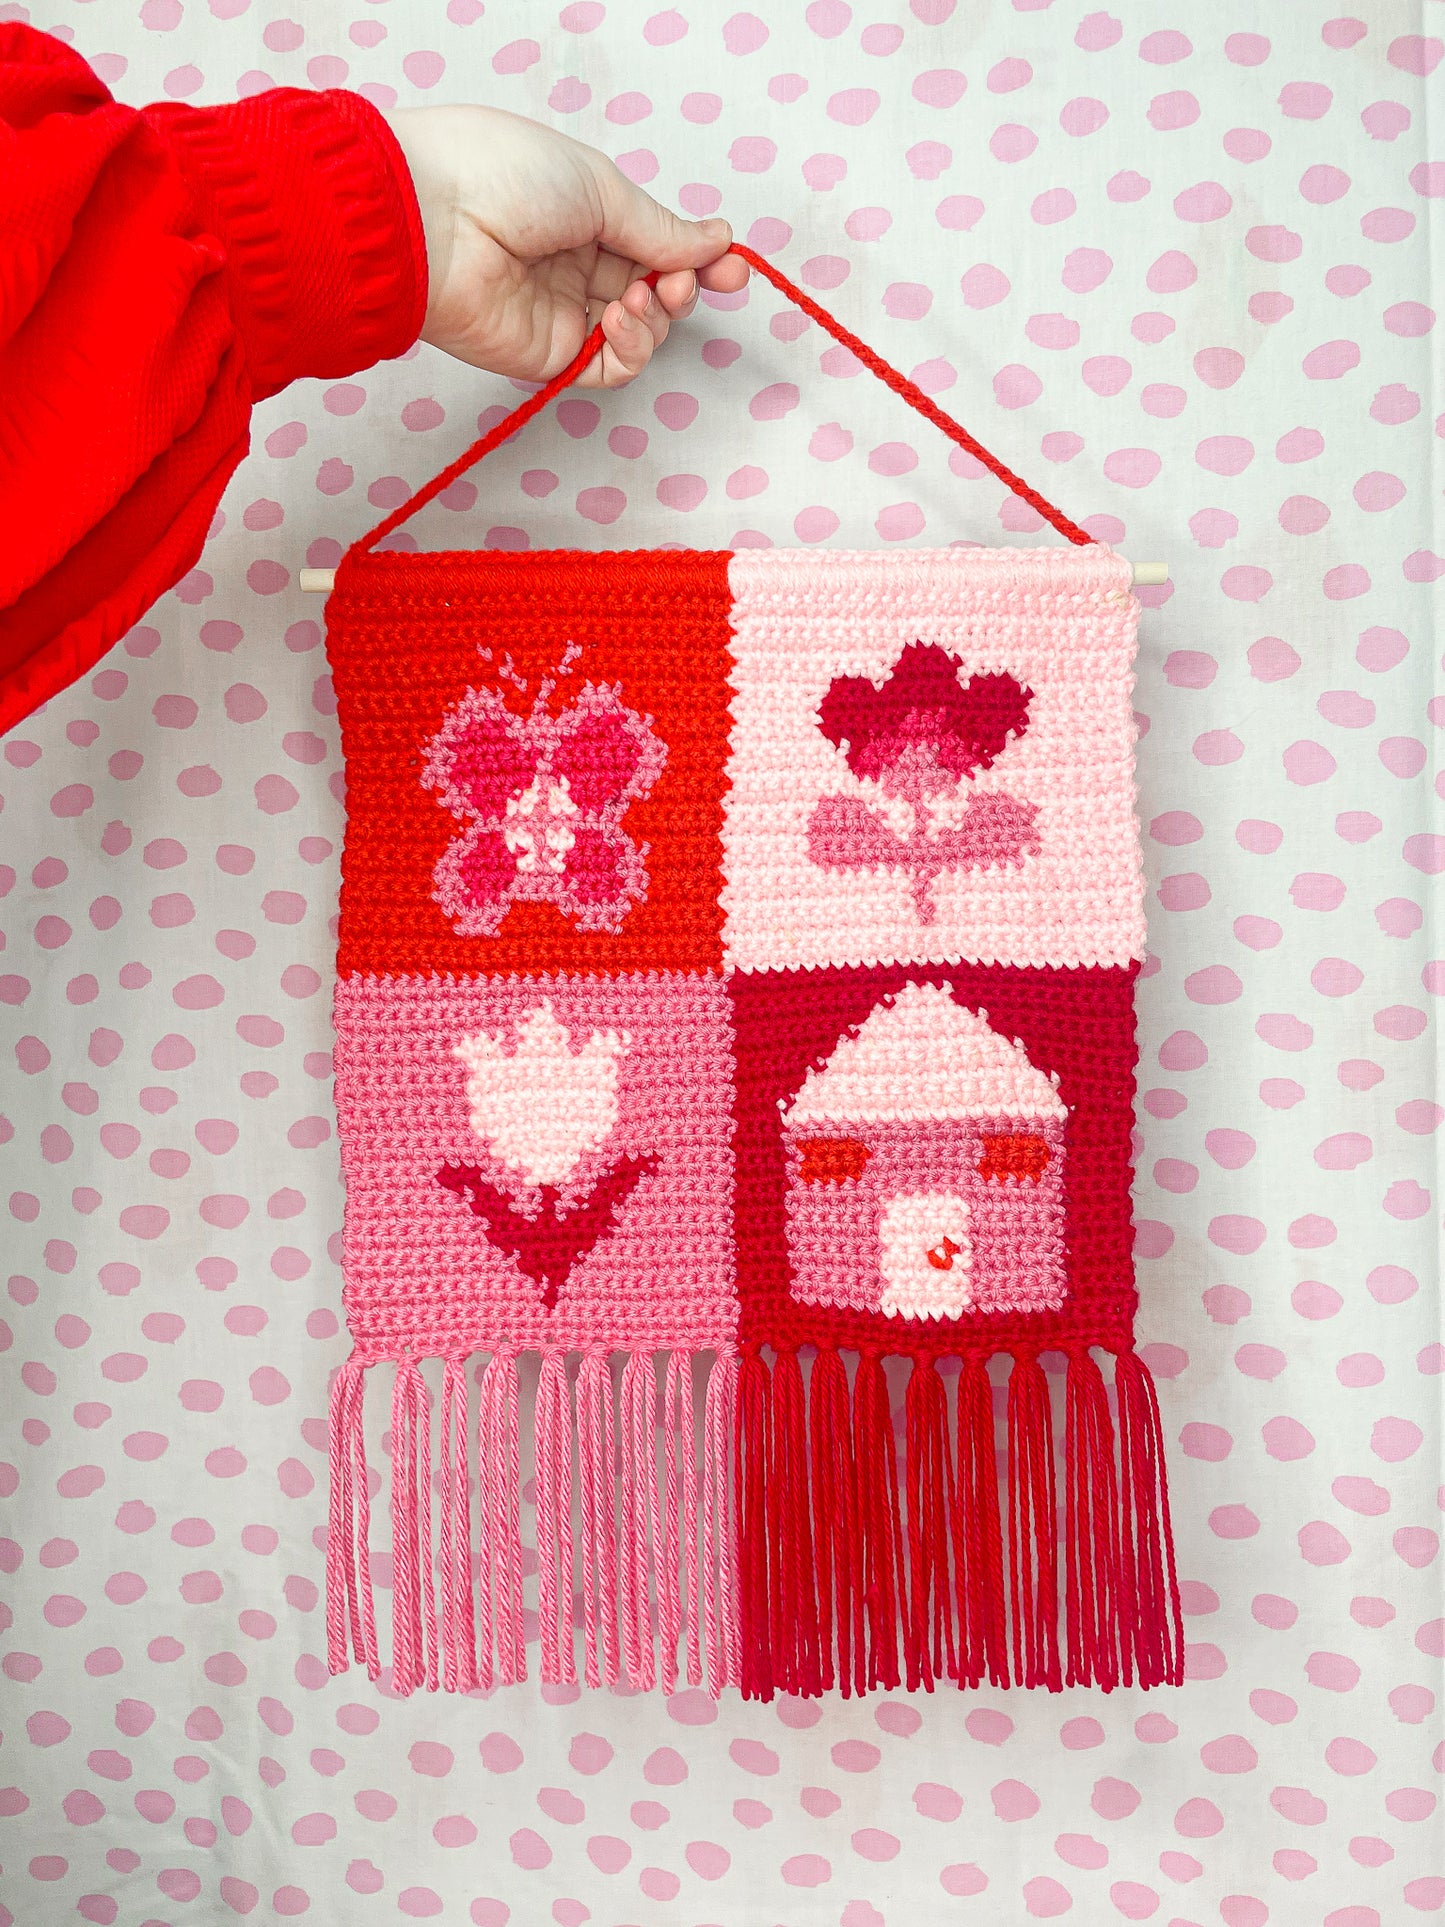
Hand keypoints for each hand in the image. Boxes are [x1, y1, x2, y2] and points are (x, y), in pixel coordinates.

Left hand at [383, 104, 747, 387]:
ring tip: (644, 296)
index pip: (656, 244)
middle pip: (655, 290)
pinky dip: (631, 347)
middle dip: (684, 287)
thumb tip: (716, 241)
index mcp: (585, 212)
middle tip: (687, 280)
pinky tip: (619, 318)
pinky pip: (611, 365)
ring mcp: (563, 311)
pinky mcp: (549, 354)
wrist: (432, 220)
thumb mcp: (599, 187)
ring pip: (640, 331)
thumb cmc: (505, 176)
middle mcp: (576, 263)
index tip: (732, 265)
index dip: (698, 258)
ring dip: (658, 316)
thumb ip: (660, 228)